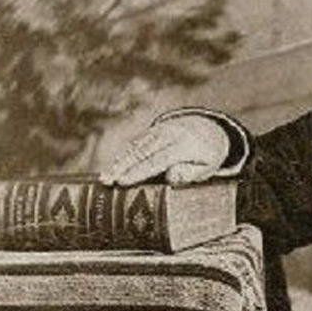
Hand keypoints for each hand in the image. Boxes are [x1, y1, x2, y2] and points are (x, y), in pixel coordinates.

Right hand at [100, 115, 229, 185]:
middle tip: (107, 181)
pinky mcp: (151, 132)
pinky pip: (134, 144)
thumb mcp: (207, 168)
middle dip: (123, 166)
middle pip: (143, 151)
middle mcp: (170, 135)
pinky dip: (121, 156)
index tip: (124, 181)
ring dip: (118, 162)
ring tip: (104, 179)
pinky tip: (110, 169)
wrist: (207, 129)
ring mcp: (158, 131)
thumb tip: (172, 176)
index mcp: (185, 145)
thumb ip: (190, 173)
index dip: (140, 170)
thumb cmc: (205, 157)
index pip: (159, 159)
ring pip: (135, 146)